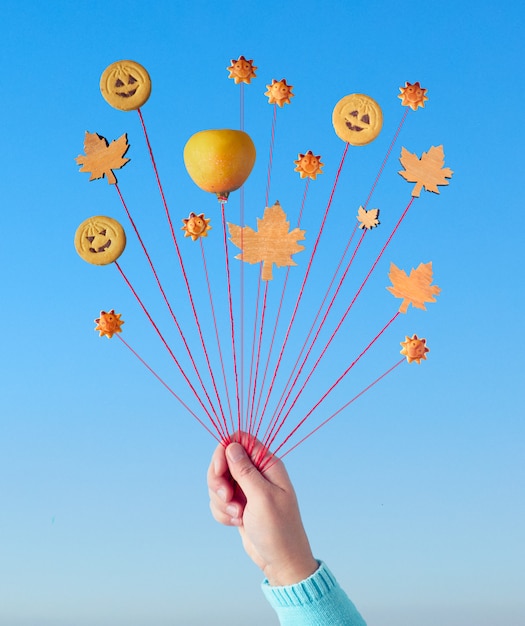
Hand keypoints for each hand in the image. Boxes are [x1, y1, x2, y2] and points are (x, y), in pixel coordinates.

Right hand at [207, 437, 317, 585]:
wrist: (280, 561)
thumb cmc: (278, 529)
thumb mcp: (262, 497)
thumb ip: (244, 470)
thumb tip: (231, 446)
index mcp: (267, 464)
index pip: (240, 440)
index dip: (224, 450)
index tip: (219, 470)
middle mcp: (256, 473)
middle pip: (223, 460)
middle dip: (218, 481)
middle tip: (228, 498)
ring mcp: (246, 489)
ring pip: (218, 482)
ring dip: (221, 501)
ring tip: (238, 516)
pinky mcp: (238, 504)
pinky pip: (218, 500)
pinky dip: (222, 512)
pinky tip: (236, 523)